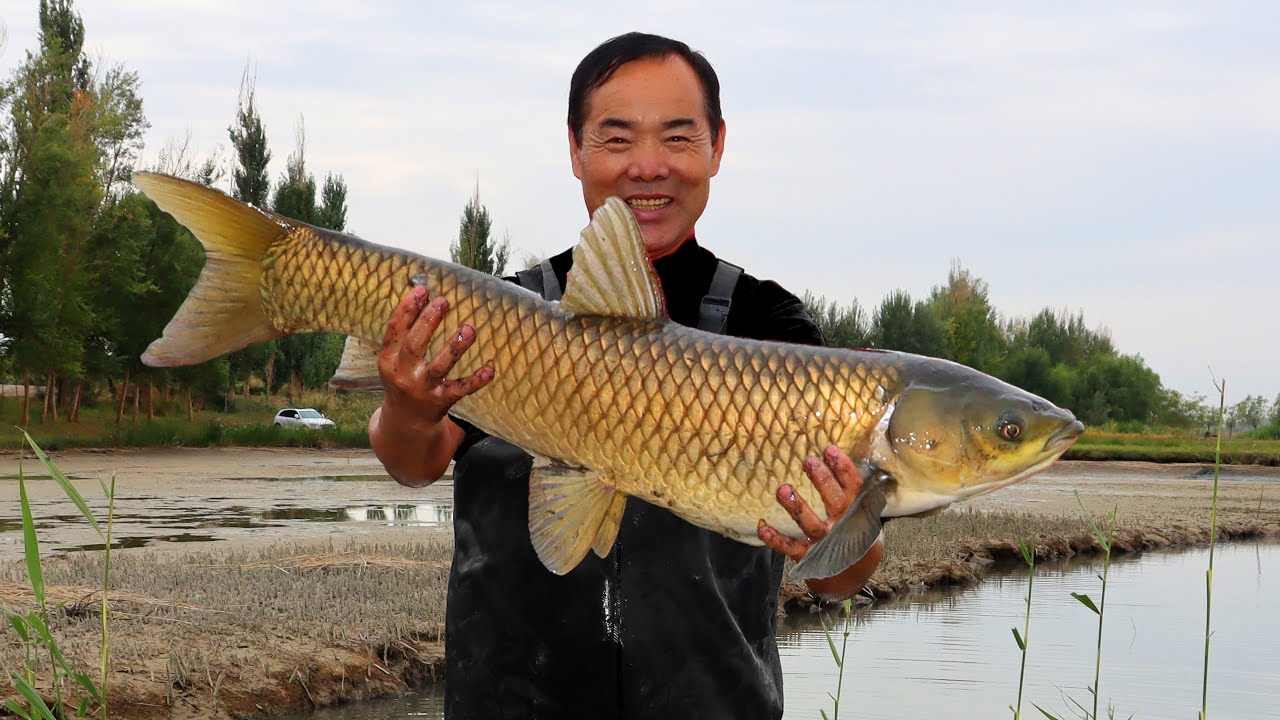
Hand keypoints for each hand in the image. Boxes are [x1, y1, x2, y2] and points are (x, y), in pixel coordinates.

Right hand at [369, 286, 493, 484]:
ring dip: (455, 348)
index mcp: (388, 360)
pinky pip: (460, 390)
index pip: (394, 331)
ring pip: (439, 367)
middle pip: (415, 346)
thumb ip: (404, 333)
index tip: (422, 290)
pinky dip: (475, 381)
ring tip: (470, 328)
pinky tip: (489, 370)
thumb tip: (424, 295)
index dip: (407, 309)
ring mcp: (422, 389)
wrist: (404, 422)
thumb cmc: (403, 379)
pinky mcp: (441, 401)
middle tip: (444, 302)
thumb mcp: (394, 360)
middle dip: (428, 322)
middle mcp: (403, 375)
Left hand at [757, 445, 884, 600]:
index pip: (853, 487)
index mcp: (856, 512)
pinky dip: (775, 539)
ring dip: (796, 506)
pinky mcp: (808, 557)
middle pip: (834, 502)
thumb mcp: (859, 511)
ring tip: (782, 488)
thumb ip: (849, 489)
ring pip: (810, 524)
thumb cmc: (852, 531)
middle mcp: (842, 527)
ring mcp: (825, 543)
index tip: (829, 449)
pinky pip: (790, 547)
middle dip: (823, 481)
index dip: (843, 468)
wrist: (853, 572)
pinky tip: (762, 527)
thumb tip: (831, 455)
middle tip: (809, 461)